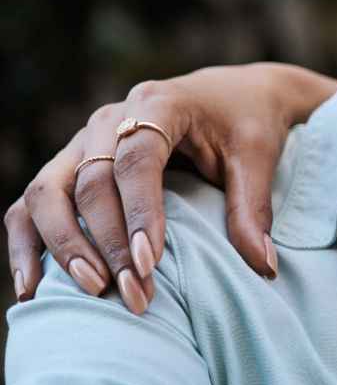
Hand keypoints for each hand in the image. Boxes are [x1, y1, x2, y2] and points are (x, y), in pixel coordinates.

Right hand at [7, 64, 336, 307]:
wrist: (234, 93)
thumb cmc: (247, 123)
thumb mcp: (257, 157)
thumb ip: (253, 208)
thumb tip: (262, 267)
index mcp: (159, 104)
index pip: (137, 161)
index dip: (139, 213)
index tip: (148, 263)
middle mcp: (109, 119)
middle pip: (90, 181)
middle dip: (107, 241)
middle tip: (132, 291)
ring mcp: (83, 141)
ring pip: (48, 191)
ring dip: (63, 244)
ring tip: (91, 289)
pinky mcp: (71, 164)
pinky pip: (32, 202)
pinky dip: (26, 242)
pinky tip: (32, 288)